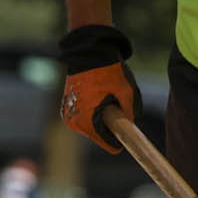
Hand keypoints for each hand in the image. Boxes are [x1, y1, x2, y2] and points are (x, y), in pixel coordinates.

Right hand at [56, 22, 139, 153]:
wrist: (88, 51)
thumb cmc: (108, 70)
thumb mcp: (126, 91)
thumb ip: (131, 113)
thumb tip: (132, 127)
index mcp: (87, 121)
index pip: (108, 145)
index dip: (120, 138)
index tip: (127, 129)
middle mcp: (74, 122)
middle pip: (100, 136)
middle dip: (110, 125)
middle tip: (115, 104)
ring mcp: (68, 115)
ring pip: (93, 128)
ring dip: (102, 119)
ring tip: (105, 96)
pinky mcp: (66, 108)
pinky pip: (84, 119)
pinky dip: (93, 113)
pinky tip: (97, 96)